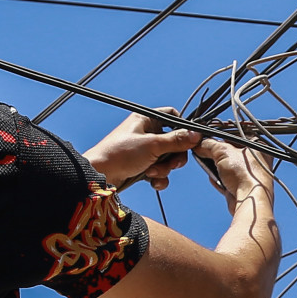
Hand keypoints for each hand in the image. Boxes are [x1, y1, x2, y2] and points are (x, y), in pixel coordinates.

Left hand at [84, 108, 200, 190]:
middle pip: (174, 141)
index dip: (182, 127)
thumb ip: (177, 140)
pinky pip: (160, 171)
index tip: (189, 139)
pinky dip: (159, 177)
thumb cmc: (119, 153)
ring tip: (152, 172)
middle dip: (174, 155)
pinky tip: (152, 181)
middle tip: (172, 163)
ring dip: (164, 168)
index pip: (172, 116)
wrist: (100, 176)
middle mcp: (146, 133)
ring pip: (168, 158)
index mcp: (146, 119)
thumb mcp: (153, 145)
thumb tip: (197, 134)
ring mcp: (144, 151)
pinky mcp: (142, 166)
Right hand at [196, 137, 273, 212]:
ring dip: (216, 168)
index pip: (235, 136)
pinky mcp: (244, 188)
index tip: (206, 140)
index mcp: (258, 145)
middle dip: (216, 155)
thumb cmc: (246, 173)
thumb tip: (199, 144)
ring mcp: (251, 175)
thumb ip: (209, 144)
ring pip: (228, 168)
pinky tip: (213, 178)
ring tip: (207, 165)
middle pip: (230, 153)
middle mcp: (257, 160)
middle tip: (204, 153)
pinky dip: (219, 179)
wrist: (250, 200)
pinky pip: (228, 181)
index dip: (219, 138)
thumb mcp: (223, 151)